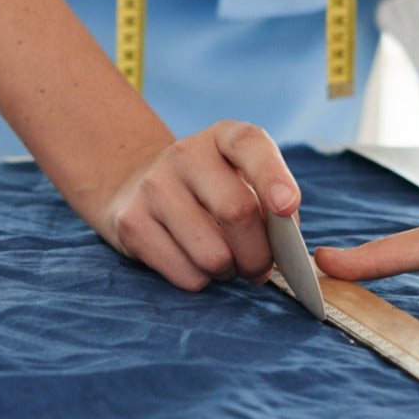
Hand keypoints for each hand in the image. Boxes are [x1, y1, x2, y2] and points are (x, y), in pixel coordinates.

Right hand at [96, 121, 300, 291]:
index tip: (286, 207)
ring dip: (230, 272)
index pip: (249, 145)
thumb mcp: (242, 179)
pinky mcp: (131, 222)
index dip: (272, 177)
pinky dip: (202, 281)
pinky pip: (186, 274)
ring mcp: (154, 186)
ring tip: (225, 263)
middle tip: (259, 266)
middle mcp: (186, 154)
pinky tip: (195, 264)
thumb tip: (282, 246)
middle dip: (259, 254)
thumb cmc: (211, 191)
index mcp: (223, 136)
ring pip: (212, 254)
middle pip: (236, 212)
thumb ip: (271, 204)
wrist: (139, 185)